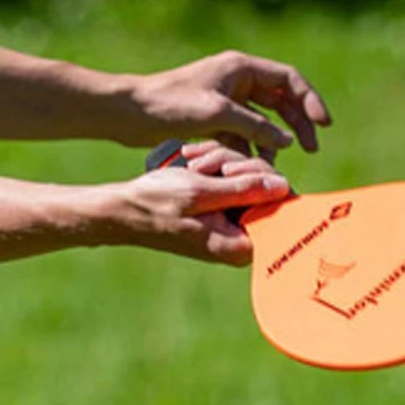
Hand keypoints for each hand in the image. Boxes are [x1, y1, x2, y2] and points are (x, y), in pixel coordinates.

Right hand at [107, 142, 290, 265]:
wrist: (122, 209)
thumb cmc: (155, 205)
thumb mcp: (199, 192)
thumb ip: (243, 189)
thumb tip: (282, 186)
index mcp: (240, 243)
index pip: (280, 207)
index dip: (264, 179)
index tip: (233, 169)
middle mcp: (240, 237)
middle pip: (266, 188)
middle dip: (237, 165)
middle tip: (204, 163)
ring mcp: (230, 221)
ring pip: (248, 177)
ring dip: (222, 160)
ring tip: (192, 161)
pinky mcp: (220, 209)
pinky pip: (232, 180)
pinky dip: (215, 165)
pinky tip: (192, 160)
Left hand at [130, 49, 330, 155]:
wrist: (128, 113)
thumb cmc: (169, 106)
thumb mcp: (218, 115)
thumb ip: (256, 126)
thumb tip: (287, 140)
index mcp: (240, 68)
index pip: (289, 79)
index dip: (310, 100)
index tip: (322, 125)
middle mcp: (236, 80)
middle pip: (280, 100)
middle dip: (296, 124)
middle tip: (310, 149)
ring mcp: (225, 100)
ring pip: (262, 120)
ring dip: (272, 140)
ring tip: (276, 163)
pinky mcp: (212, 119)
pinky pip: (242, 133)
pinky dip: (250, 147)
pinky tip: (253, 166)